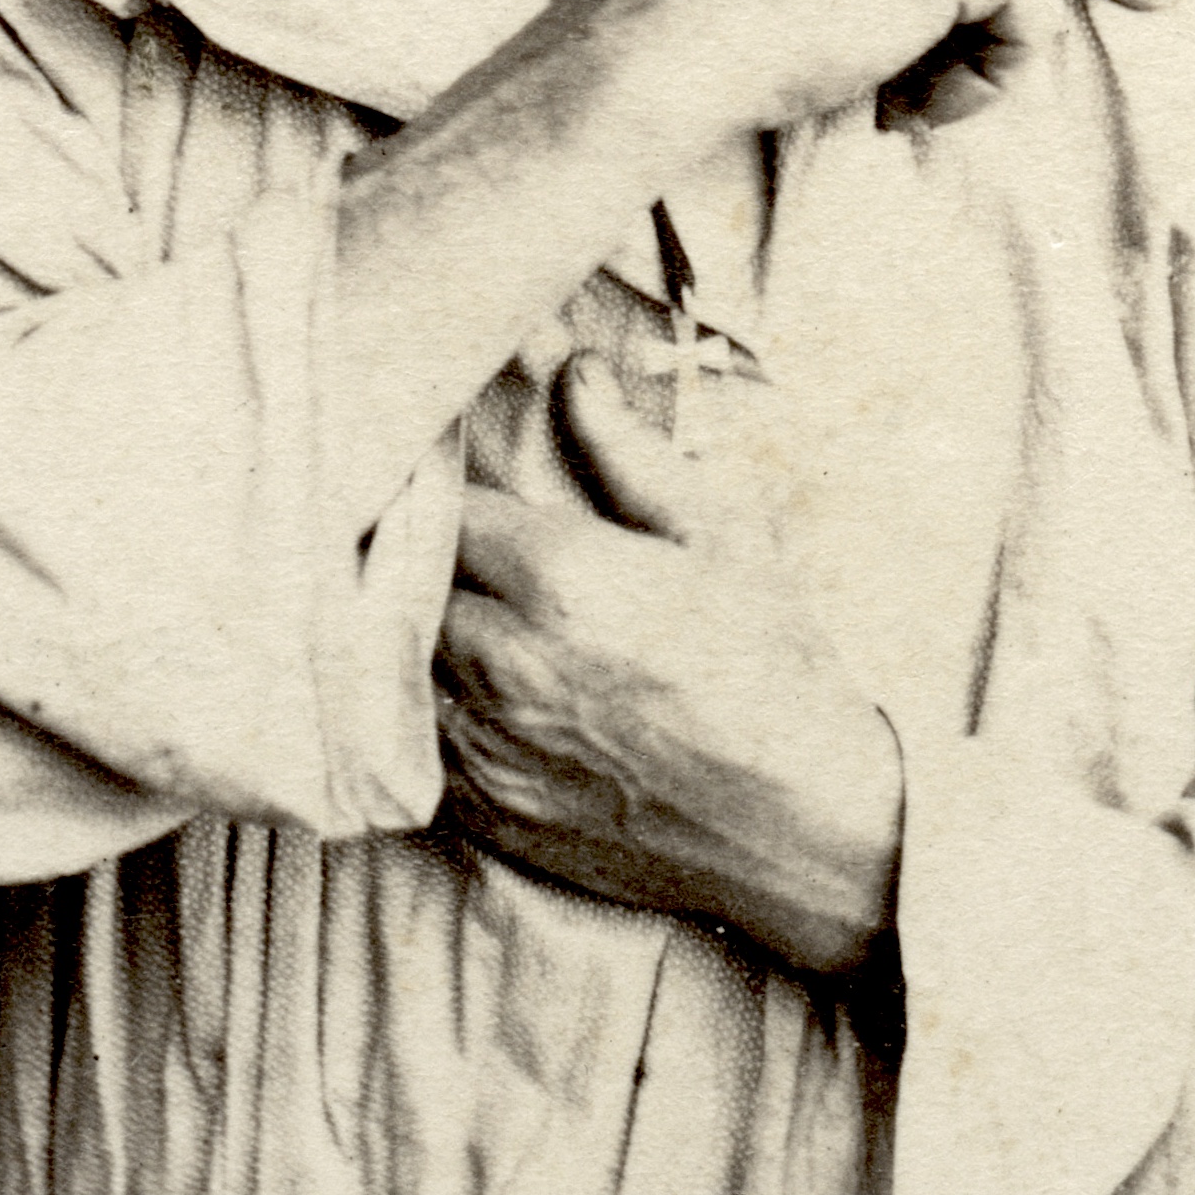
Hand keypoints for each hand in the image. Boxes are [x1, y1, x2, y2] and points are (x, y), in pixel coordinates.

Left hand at [433, 357, 903, 975]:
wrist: (804, 824)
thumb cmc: (775, 668)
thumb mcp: (721, 536)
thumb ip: (630, 453)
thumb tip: (575, 370)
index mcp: (561, 578)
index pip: (439, 505)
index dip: (434, 486)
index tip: (443, 475)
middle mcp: (505, 660)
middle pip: (400, 584)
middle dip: (413, 557)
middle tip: (433, 540)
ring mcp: (485, 743)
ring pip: (389, 663)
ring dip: (406, 633)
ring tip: (441, 612)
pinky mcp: (482, 811)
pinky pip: (407, 742)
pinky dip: (418, 710)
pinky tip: (459, 693)